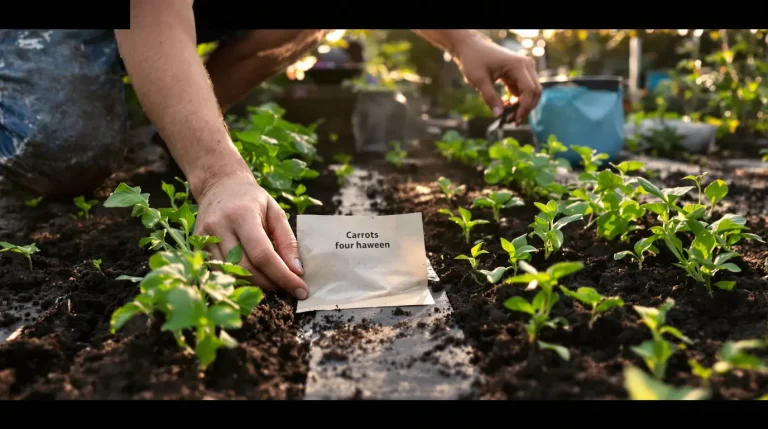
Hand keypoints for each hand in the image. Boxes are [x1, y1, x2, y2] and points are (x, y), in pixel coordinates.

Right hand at [193, 168, 308, 299]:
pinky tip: (252, 274)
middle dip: (270, 283)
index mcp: (242, 215)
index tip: (301, 290)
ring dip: (255, 284)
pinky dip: (239, 278)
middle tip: (287, 286)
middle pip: (246, 268)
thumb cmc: (251, 198)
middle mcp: (219, 227)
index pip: (263, 255)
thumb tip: (296, 270)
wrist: (219, 184)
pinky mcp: (197, 246)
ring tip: (271, 280)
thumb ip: (287, 240)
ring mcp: (204, 238)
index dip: (283, 276)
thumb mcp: (275, 212)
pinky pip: (220, 272)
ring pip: (232, 274)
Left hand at [454, 36, 541, 124]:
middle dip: (525, 108)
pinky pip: (523, 90)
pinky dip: (517, 100)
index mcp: (518, 65)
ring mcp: (523, 69)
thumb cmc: (474, 60)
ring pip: (530, 92)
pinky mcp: (519, 73)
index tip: (515, 121)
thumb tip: (499, 115)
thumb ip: (490, 97)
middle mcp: (525, 66)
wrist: (470, 47)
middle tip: (511, 121)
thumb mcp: (479, 80)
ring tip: (507, 116)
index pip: (530, 90)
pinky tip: (505, 106)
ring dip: (521, 106)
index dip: (525, 108)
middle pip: (534, 92)